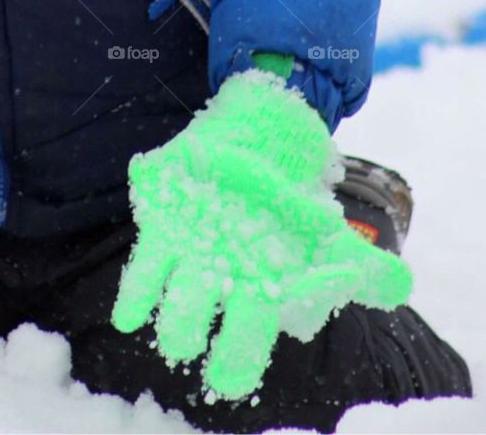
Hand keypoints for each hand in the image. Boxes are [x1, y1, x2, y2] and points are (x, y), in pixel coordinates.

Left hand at [111, 69, 411, 399]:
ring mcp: (186, 258)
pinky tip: (128, 316)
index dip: (241, 360)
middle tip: (205, 359)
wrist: (253, 146)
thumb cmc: (288, 205)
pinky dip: (135, 293)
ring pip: (173, 303)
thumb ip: (363, 264)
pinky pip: (142, 268)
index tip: (233, 381)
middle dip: (202, 344)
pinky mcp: (160, 227)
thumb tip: (401, 288)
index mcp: (257, 293)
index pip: (250, 340)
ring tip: (175, 335)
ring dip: (173, 320)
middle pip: (204, 327)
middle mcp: (218, 284)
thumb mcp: (328, 231)